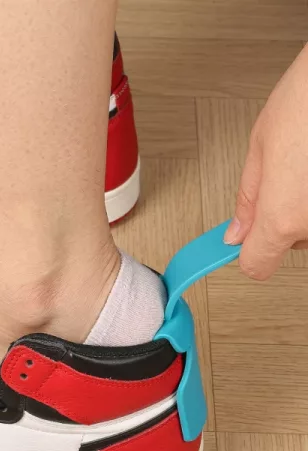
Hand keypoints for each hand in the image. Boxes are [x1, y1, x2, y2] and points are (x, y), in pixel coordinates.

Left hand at [224, 44, 307, 279]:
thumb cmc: (307, 98)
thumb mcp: (260, 147)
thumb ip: (247, 198)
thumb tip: (235, 231)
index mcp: (283, 217)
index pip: (256, 266)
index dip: (246, 250)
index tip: (242, 240)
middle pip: (288, 243)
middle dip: (279, 217)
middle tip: (283, 178)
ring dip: (304, 206)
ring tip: (306, 164)